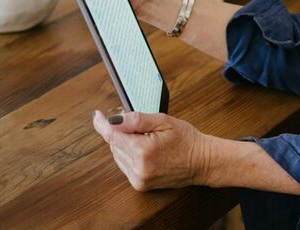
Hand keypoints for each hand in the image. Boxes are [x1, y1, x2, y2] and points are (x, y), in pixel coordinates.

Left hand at [92, 110, 210, 190]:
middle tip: (141, 126)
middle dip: (122, 132)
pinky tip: (145, 150)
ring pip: (118, 155)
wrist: (202, 162)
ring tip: (147, 139)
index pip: (113, 135)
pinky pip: (125, 165)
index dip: (103, 124)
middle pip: (114, 145)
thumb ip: (137, 119)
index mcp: (143, 150)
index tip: (97, 115)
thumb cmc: (187, 139)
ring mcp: (138, 179)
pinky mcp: (140, 185)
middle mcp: (138, 168)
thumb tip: (114, 120)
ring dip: (125, 144)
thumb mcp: (164, 121)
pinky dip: (130, 155)